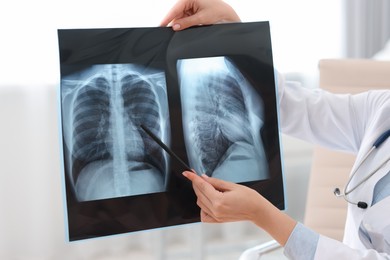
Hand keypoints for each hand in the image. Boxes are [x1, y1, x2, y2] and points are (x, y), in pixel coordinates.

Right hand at [160, 0, 240, 30]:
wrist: (228, 15)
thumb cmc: (217, 11)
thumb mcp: (201, 18)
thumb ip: (186, 22)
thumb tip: (175, 26)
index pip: (175, 8)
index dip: (167, 17)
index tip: (161, 25)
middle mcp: (189, 0)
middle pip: (176, 13)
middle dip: (173, 22)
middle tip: (167, 32)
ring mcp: (191, 6)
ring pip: (180, 16)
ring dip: (179, 24)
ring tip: (177, 32)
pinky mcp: (193, 11)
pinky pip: (185, 18)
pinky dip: (183, 24)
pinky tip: (182, 29)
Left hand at [182, 170, 296, 245]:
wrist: (257, 210)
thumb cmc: (249, 197)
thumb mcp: (232, 185)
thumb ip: (215, 182)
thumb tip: (204, 178)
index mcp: (219, 200)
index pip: (202, 186)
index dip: (193, 178)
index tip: (187, 172)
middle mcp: (215, 210)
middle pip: (199, 194)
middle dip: (197, 183)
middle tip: (199, 176)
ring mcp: (216, 216)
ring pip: (200, 202)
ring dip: (200, 193)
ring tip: (210, 187)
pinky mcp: (218, 220)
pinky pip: (203, 213)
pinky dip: (203, 206)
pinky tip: (209, 199)